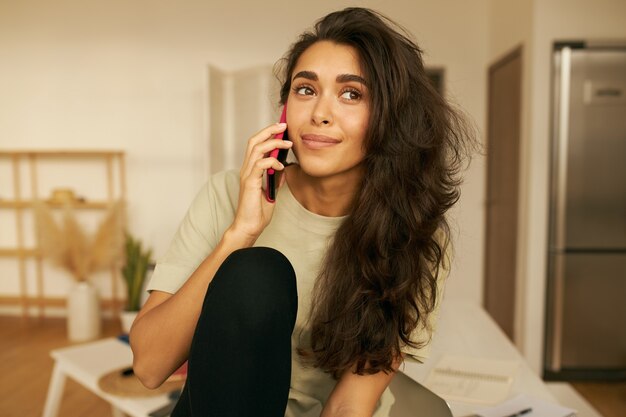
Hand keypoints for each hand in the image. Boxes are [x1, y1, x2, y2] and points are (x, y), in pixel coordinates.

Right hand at [228, 122, 291, 243]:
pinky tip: (281, 166)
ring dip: (274, 143)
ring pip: (257, 149)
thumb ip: (275, 179)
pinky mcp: (250, 182)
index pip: (256, 144)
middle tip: (283, 125)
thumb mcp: (271, 192)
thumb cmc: (257, 212)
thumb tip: (284, 169)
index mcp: (250, 170)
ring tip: (288, 143)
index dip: (267, 134)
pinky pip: (260, 164)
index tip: (281, 128)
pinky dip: (272, 161)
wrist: (249, 226)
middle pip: (254, 141)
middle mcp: (246, 169)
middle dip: (269, 130)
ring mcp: (247, 175)